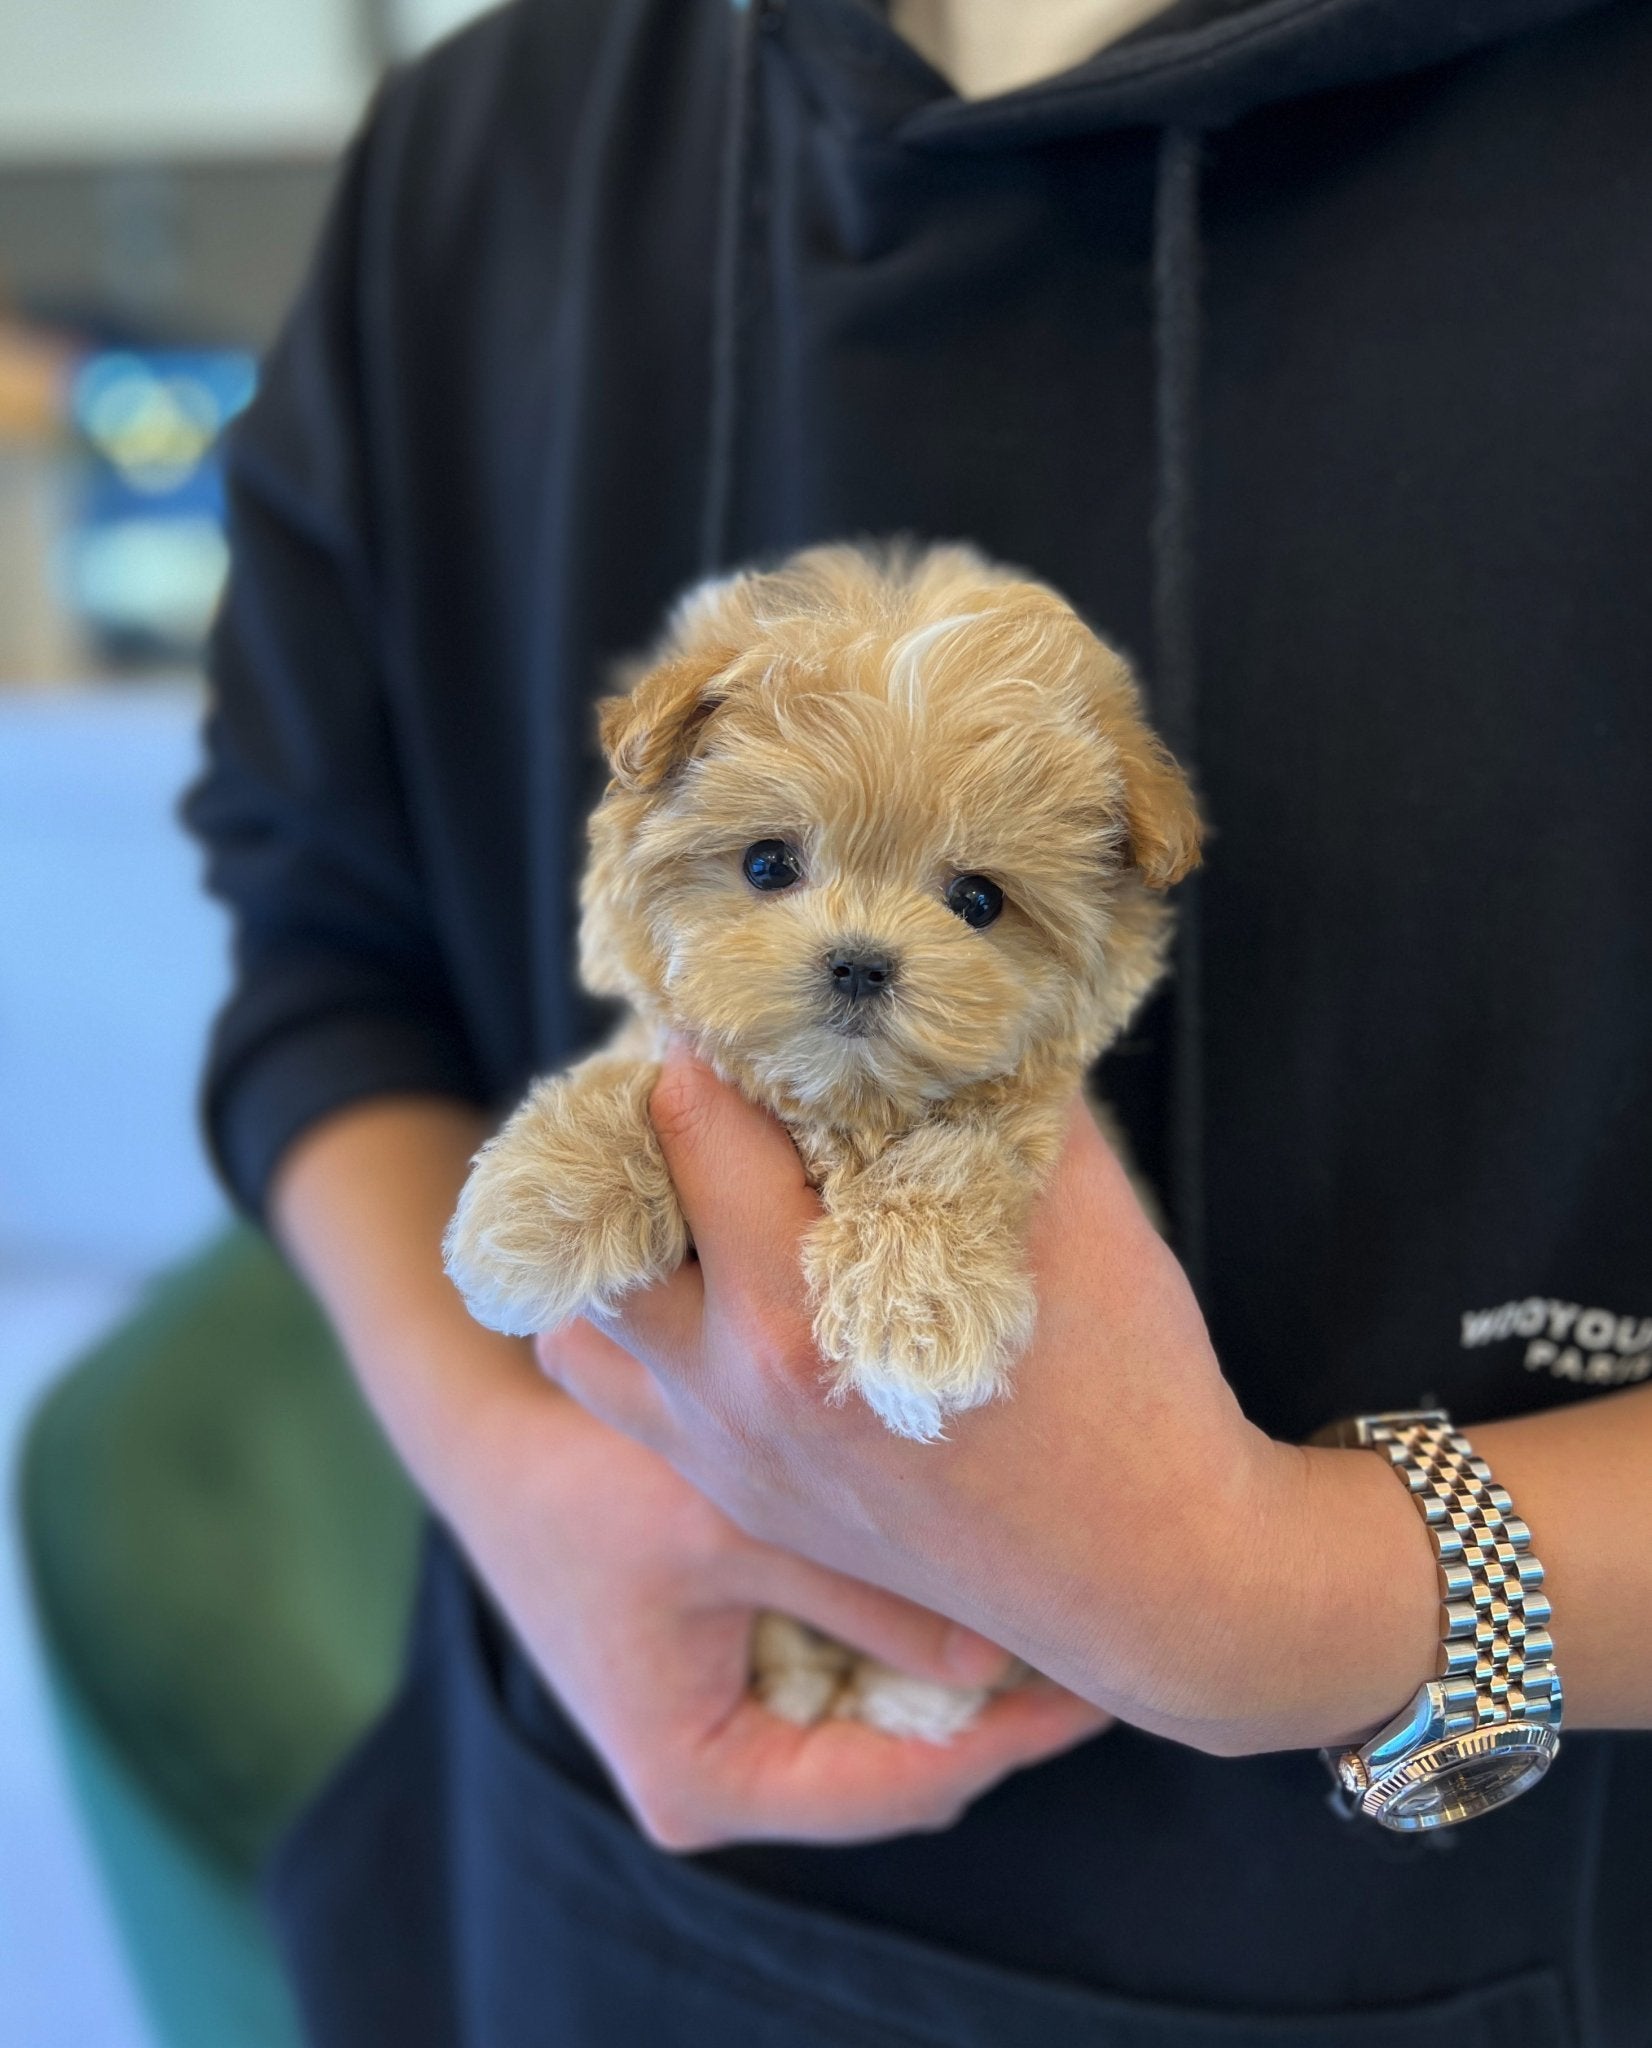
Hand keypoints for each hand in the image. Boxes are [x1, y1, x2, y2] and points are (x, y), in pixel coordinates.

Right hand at [449, 1376, 1109, 1850]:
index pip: (895, 1788)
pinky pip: (856, 1682)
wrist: (498, 1452)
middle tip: (1098, 1641)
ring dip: (960, 1675)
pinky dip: (909, 1639)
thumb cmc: (590, 1488)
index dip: (1005, 1742)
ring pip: (887, 1729)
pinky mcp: (744, 1686)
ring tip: (1057, 1612)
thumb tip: (1008, 1657)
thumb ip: (863, 1599)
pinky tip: (973, 1583)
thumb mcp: (727, 1532)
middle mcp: (724, 1784)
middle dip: (994, 1713)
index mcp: (708, 1783)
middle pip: (901, 1771)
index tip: (1096, 1687)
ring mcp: (734, 1740)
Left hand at [535, 1050, 1440, 1758]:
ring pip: (589, 1324)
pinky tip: (713, 1294)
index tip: (735, 999)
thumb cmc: (1132, 1391)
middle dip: (641, 1134)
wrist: (1158, 1583)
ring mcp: (726, 1462)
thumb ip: (991, 1097)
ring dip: (619, 1243)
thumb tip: (939, 1015)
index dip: (709, 1041)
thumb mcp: (1076, 1209)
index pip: (690, 1127)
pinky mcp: (744, 1503)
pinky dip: (642, 1332)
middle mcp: (731, 1395)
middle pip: (604, 1220)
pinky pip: (629, 1401)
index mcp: (796, 1317)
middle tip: (702, 1086)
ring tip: (687, 1191)